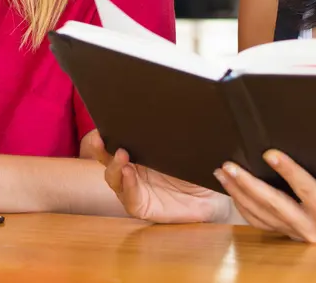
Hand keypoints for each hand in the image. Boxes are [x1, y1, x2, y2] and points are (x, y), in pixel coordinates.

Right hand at [89, 133, 229, 223]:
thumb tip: (164, 108)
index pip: (113, 141)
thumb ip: (171, 131)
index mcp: (137, 152)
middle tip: (100, 139)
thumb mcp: (184, 145)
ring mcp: (134, 188)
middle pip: (106, 159)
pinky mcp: (141, 207)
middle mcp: (131, 169)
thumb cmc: (198, 165)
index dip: (103, 134)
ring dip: (115, 167)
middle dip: (99, 148)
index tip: (101, 124)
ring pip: (113, 178)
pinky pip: (129, 198)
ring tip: (122, 155)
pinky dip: (128, 186)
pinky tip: (130, 174)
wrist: (215, 191)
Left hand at [214, 150, 315, 241]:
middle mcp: (314, 229)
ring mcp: (300, 234)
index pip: (307, 189)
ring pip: (262, 214)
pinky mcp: (290, 235)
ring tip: (223, 172)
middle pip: (274, 204)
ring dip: (239, 192)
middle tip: (229, 164)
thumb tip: (313, 129)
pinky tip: (231, 188)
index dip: (288, 170)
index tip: (269, 152)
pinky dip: (243, 204)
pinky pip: (261, 222)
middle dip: (248, 184)